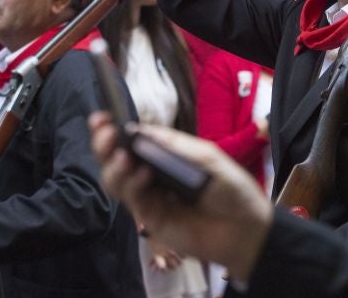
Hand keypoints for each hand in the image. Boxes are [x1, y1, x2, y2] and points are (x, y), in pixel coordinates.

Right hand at [89, 112, 273, 283]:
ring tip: (125, 156)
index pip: (135, 140)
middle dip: (105, 145)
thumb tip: (143, 131)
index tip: (101, 119)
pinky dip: (134, 186)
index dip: (115, 129)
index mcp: (166, 155)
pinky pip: (134, 202)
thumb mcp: (208, 158)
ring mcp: (150, 198)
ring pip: (117, 182)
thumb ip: (176, 146)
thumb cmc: (232, 188)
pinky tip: (144, 175)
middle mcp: (153, 175)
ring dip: (115, 167)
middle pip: (117, 160)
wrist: (245, 228)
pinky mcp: (152, 221)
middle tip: (106, 134)